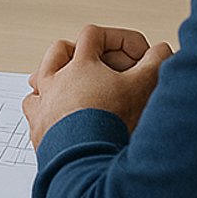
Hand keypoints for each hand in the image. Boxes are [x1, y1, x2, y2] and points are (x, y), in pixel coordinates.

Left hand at [22, 24, 172, 145]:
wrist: (86, 162)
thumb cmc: (110, 125)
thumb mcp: (141, 88)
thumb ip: (155, 63)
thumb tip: (162, 50)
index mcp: (79, 66)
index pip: (93, 35)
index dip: (117, 38)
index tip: (135, 54)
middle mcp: (54, 81)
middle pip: (59, 51)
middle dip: (78, 52)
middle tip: (97, 63)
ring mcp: (42, 105)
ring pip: (38, 80)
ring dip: (54, 79)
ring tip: (71, 87)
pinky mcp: (38, 130)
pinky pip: (34, 112)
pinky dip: (45, 110)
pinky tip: (57, 117)